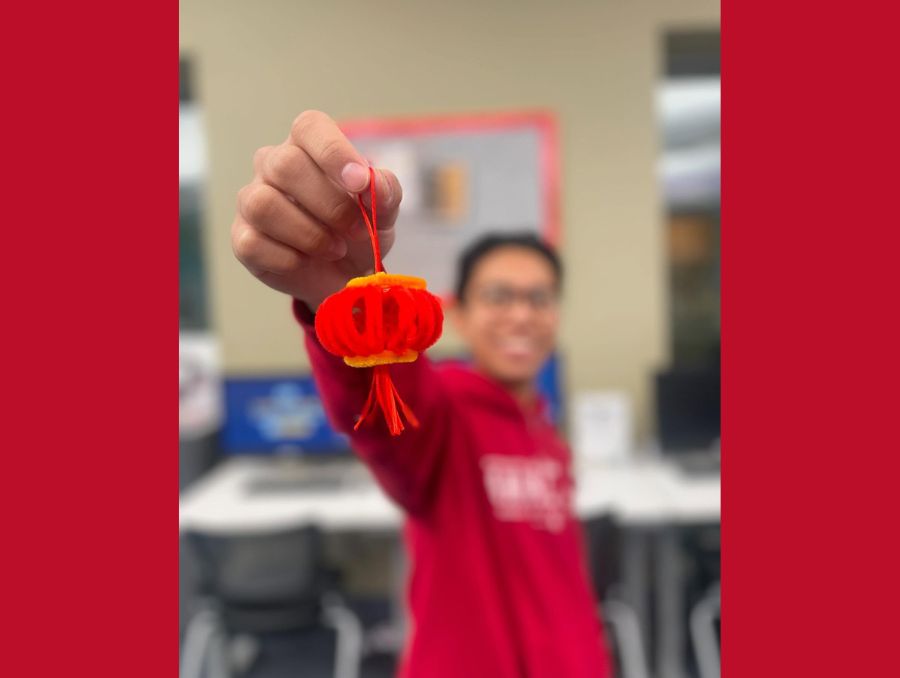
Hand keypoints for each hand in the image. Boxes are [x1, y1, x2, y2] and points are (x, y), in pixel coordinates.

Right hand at [232, 110, 401, 309]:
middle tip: (357, 230)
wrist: (344, 275)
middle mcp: (272, 165)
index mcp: (308, 146)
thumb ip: (385, 191)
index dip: (333, 152)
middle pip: (285, 165)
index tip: (360, 182)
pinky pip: (254, 243)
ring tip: (335, 249)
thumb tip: (372, 181)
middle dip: (329, 204)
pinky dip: (289, 259)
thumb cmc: (358, 230)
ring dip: (309, 235)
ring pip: (263, 204)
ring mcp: (252, 200)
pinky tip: (307, 262)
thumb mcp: (383, 211)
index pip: (309, 127)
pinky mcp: (243, 237)